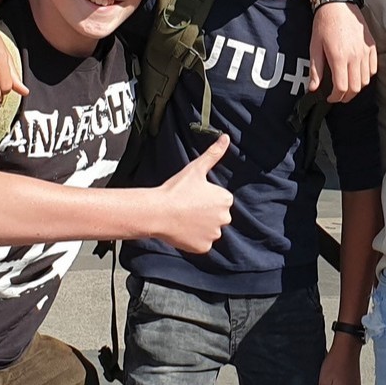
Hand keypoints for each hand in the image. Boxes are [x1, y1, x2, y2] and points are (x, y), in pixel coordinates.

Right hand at [152, 135, 233, 253]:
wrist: (158, 212)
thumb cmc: (177, 189)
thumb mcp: (196, 168)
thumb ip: (214, 153)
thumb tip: (226, 137)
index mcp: (225, 199)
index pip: (220, 200)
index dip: (206, 198)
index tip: (193, 196)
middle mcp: (224, 218)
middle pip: (217, 216)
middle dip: (205, 213)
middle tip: (187, 207)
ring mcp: (214, 234)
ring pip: (209, 230)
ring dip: (200, 226)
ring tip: (184, 218)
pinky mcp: (204, 247)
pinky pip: (201, 243)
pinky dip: (194, 239)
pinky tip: (183, 230)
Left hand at [309, 1, 375, 101]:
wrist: (337, 4)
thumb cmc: (323, 24)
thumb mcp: (314, 46)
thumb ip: (316, 70)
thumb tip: (313, 88)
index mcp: (339, 57)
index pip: (342, 88)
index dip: (336, 97)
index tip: (330, 98)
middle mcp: (355, 56)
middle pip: (356, 88)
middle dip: (346, 96)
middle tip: (338, 96)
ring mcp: (365, 51)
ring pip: (366, 80)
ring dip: (357, 87)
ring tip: (347, 85)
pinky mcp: (371, 46)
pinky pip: (373, 68)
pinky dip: (367, 76)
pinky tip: (358, 74)